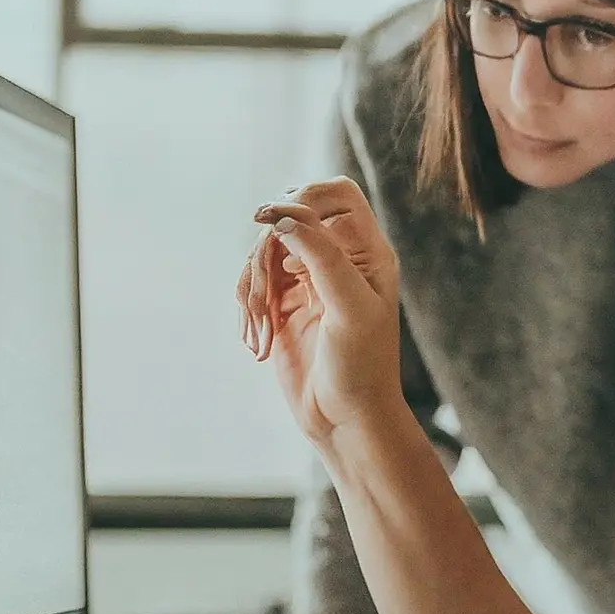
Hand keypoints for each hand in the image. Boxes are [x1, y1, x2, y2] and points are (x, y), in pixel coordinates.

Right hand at [236, 177, 402, 446]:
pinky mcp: (282, 305)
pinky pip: (251, 285)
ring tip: (260, 335)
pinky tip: (256, 343)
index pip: (336, 194)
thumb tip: (282, 214)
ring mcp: (307, 281)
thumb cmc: (361, 367)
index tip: (274, 224)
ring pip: (263, 252)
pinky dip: (247, 310)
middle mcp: (339, 260)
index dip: (303, 196)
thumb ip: (321, 255)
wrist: (345, 420)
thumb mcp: (348, 307)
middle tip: (265, 295)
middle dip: (266, 253)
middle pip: (287, 218)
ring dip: (252, 289)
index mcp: (367, 253)